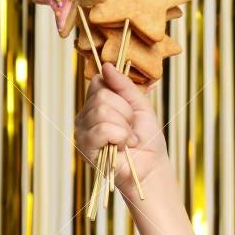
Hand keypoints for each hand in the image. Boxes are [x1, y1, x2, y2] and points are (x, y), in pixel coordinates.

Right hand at [74, 62, 168, 195]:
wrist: (152, 168)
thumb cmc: (147, 140)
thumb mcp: (141, 106)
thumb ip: (125, 86)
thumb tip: (107, 65)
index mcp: (96, 104)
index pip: (99, 82)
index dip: (120, 95)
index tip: (131, 111)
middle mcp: (85, 115)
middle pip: (102, 96)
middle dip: (126, 113)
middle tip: (131, 130)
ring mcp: (82, 130)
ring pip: (103, 111)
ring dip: (124, 128)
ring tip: (128, 140)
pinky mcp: (85, 146)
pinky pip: (103, 129)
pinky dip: (120, 138)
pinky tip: (122, 148)